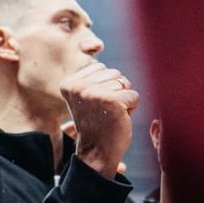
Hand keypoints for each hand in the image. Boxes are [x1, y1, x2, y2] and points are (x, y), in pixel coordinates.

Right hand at [60, 62, 138, 178]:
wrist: (97, 152)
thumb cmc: (95, 124)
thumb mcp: (85, 97)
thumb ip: (91, 79)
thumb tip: (98, 49)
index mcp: (69, 84)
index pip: (100, 68)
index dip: (104, 86)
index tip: (95, 106)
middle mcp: (79, 86)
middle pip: (114, 73)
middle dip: (116, 92)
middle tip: (105, 112)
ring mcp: (94, 93)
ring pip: (125, 83)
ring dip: (124, 99)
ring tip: (111, 115)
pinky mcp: (111, 101)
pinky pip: (134, 95)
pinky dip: (132, 108)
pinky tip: (119, 119)